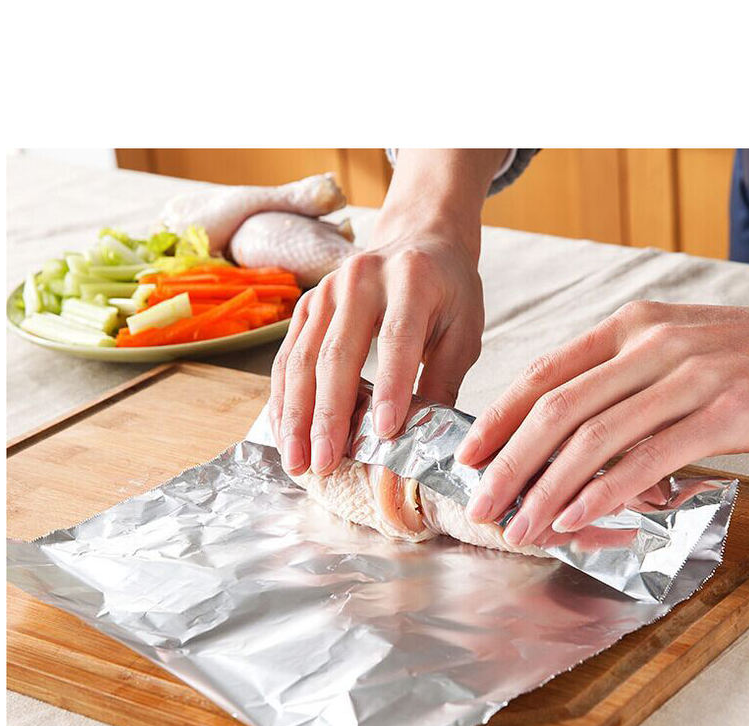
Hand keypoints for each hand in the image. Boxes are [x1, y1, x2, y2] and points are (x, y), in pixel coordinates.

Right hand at [269, 149, 506, 476]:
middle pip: (337, 353)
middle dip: (329, 415)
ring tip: (299, 462)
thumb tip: (424, 441)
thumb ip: (445, 380)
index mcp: (411, 278)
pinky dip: (284, 400)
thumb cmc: (448, 293)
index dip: (390, 387)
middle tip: (326, 462)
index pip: (397, 338)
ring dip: (297, 416)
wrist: (420, 240)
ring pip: (302, 360)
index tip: (383, 434)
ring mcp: (325, 292)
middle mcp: (360, 279)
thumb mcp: (464, 331)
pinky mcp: (306, 308)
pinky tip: (286, 436)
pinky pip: (287, 358)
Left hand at [456, 297, 748, 545]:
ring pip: (594, 440)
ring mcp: (685, 378)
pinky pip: (647, 458)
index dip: (498, 418)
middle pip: (556, 411)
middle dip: (509, 464)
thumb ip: (612, 379)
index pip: (544, 375)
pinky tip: (574, 517)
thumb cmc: (735, 355)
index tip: (469, 455)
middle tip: (482, 503)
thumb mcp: (666, 347)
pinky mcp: (719, 413)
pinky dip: (603, 491)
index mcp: (626, 329)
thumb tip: (555, 432)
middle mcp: (648, 347)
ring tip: (522, 525)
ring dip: (547, 489)